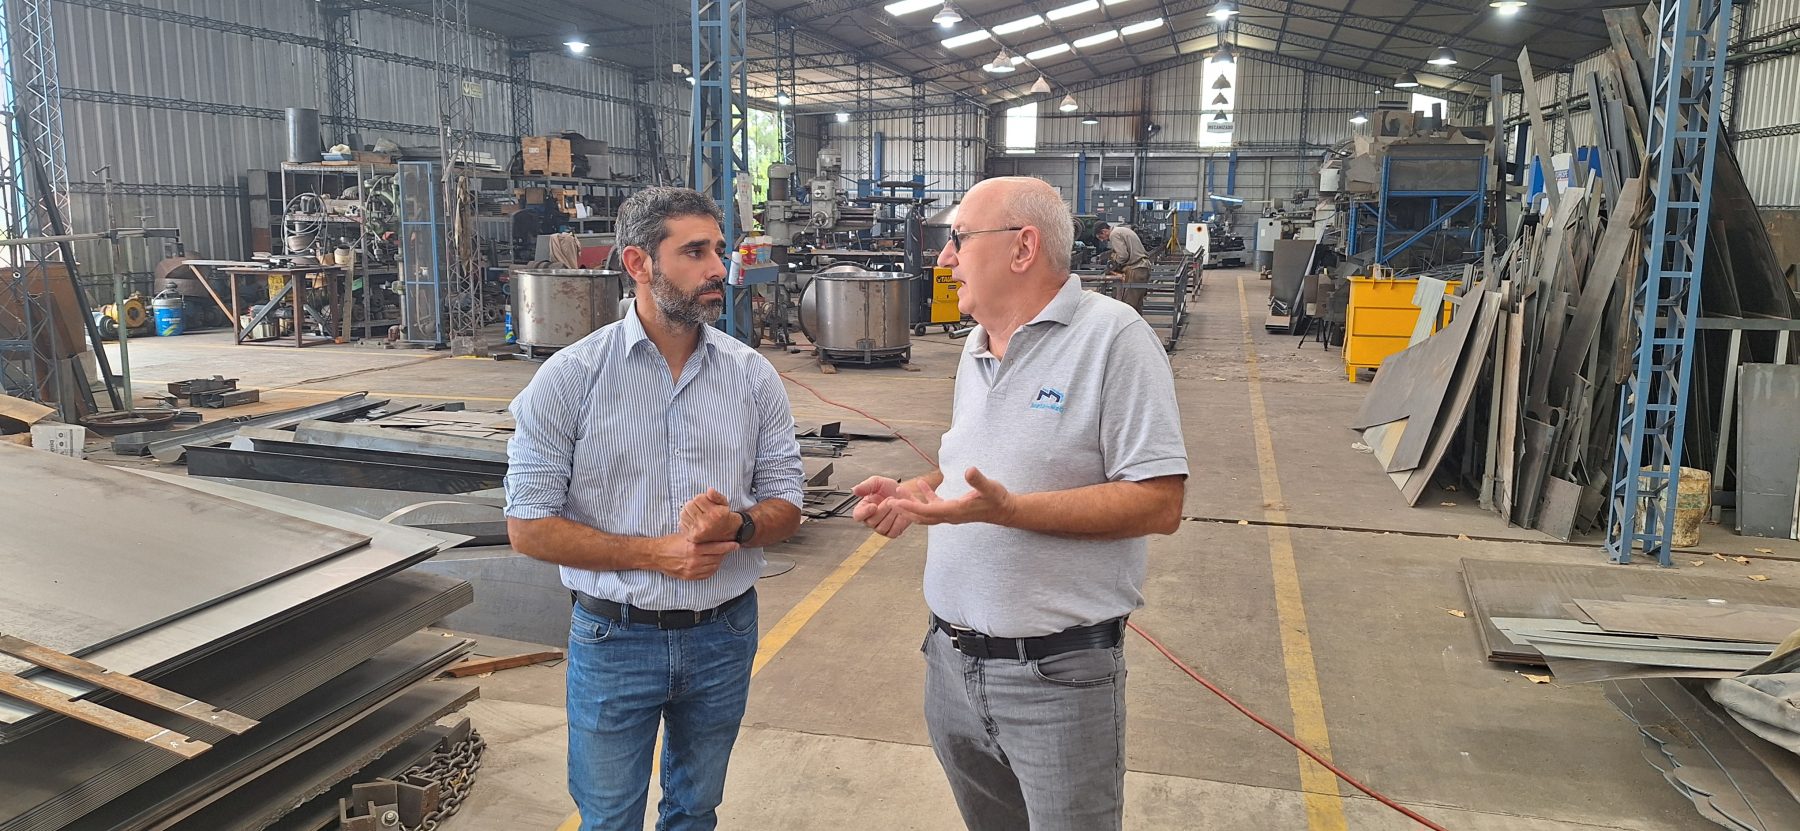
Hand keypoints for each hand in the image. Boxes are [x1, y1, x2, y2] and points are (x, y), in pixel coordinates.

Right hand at [649, 534, 739, 580]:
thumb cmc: (670, 542)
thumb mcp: (686, 536)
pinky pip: (706, 574)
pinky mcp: (689, 577)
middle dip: (723, 553)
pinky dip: (711, 569)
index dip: (728, 546)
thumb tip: (714, 533)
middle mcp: (694, 560)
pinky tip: (710, 563)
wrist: (656, 555)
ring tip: (717, 555)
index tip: (735, 544)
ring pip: (713, 567)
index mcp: (694, 548)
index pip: (717, 548)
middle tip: (727, 548)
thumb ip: (699, 537)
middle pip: (717, 558)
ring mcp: (692, 570)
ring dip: (718, 560)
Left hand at [680, 488, 738, 543]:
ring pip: (683, 514)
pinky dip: (685, 521)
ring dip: (688, 512)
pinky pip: (681, 523)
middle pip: (688, 505)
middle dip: (693, 504)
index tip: (705, 502)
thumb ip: (717, 496)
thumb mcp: (724, 504)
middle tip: (699, 508)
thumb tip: (709, 490)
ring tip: (696, 514)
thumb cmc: (724, 516)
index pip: (698, 498)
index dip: (701, 498)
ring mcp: (699, 531)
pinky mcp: (693, 537)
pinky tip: (693, 522)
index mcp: (715, 514)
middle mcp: (706, 523)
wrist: (728, 535)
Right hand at [852, 476, 924, 537]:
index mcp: (863, 508)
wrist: (905, 494)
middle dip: (883, 509)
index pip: (858, 516)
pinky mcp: (892, 533)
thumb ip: (866, 486)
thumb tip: (854, 490)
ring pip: (882, 528)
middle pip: (871, 522)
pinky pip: (893, 532)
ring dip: (891, 514)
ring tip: (895, 504)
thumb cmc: (890, 489)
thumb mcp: (877, 482)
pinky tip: (900, 512)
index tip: (873, 505)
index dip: (865, 512)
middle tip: (890, 499)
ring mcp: (880, 528)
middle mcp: (870, 520)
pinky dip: (899, 521)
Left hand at [888, 467, 1014, 527]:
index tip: (895, 502)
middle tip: (887, 502)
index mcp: (955, 511)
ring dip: (912, 504)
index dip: (910, 507)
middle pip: (921, 516)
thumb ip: (978, 480)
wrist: (1005, 510)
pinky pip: (935, 505)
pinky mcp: (953, 509)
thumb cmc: (998, 499)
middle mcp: (950, 515)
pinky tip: (921, 485)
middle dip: (904, 510)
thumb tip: (969, 470)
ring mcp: (951, 514)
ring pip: (926, 512)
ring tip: (898, 493)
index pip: (927, 511)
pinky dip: (925, 497)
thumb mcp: (990, 487)